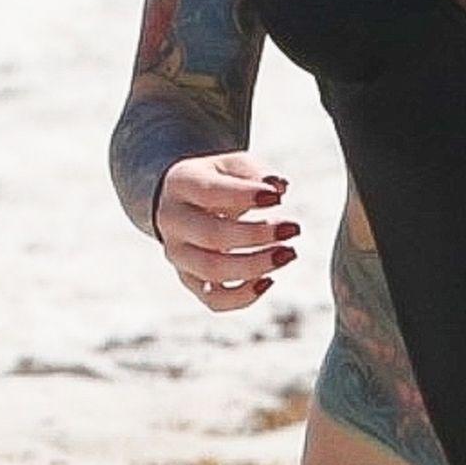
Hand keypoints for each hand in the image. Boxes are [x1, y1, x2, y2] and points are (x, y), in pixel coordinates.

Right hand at [155, 151, 298, 310]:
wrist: (183, 202)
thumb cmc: (216, 180)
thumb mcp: (232, 165)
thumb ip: (255, 172)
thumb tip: (279, 187)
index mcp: (181, 185)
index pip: (210, 192)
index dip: (245, 196)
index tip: (277, 198)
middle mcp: (173, 222)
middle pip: (211, 236)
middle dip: (257, 235)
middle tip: (293, 228)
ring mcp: (179, 255)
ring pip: (212, 271)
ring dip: (255, 266)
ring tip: (289, 253)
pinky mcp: (190, 280)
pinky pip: (214, 299)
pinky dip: (242, 296)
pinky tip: (269, 280)